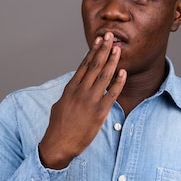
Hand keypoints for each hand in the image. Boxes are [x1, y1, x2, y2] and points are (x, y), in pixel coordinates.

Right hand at [39, 32, 126, 168]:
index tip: (99, 41)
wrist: (58, 144)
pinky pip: (111, 94)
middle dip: (103, 49)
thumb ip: (69, 95)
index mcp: (70, 88)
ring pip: (104, 76)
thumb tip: (74, 88)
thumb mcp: (60, 105)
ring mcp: (89, 101)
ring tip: (117, 49)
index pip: (83, 65)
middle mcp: (80, 91)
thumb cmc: (58, 127)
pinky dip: (118, 82)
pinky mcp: (99, 112)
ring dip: (112, 61)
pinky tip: (123, 73)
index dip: (93, 52)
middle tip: (110, 36)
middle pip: (94, 65)